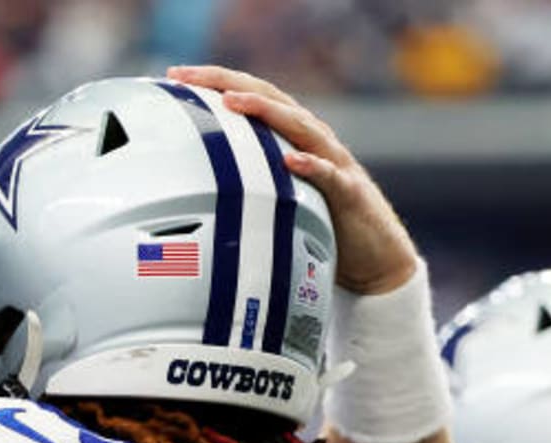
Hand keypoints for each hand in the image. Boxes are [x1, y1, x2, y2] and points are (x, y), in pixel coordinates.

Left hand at [167, 64, 418, 294]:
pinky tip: (290, 161)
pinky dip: (311, 166)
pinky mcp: (349, 194)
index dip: (216, 82)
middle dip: (228, 83)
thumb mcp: (273, 201)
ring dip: (266, 113)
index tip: (175, 75)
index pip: (253, 98)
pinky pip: (330, 177)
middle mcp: (313, 142)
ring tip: (232, 102)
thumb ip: (243, 186)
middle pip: (270, 99)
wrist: (375, 259)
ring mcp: (333, 164)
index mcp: (292, 139)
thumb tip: (190, 194)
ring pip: (300, 127)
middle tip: (188, 75)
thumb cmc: (320, 229)